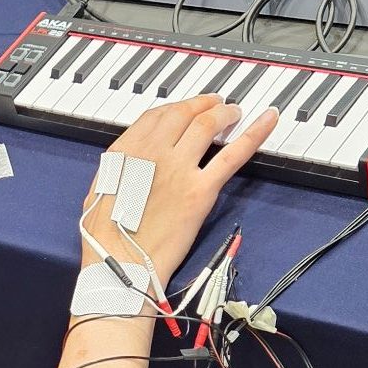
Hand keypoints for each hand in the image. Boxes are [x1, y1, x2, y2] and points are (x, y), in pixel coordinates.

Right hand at [81, 94, 277, 288]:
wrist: (120, 264)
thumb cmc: (105, 237)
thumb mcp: (99, 189)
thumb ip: (118, 166)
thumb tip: (131, 157)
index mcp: (126, 151)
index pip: (157, 115)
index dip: (177, 107)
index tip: (188, 108)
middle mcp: (153, 152)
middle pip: (185, 113)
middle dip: (204, 103)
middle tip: (217, 104)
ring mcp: (179, 168)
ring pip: (208, 124)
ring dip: (225, 113)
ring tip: (234, 113)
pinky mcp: (200, 190)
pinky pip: (233, 154)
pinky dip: (255, 133)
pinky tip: (268, 120)